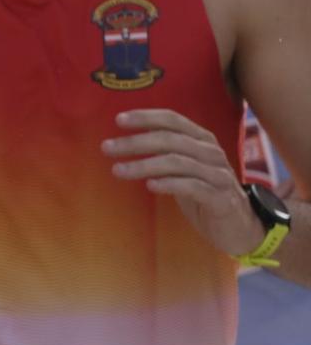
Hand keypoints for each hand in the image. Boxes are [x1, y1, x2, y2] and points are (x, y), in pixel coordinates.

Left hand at [104, 109, 263, 257]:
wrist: (238, 226)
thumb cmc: (205, 194)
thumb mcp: (183, 170)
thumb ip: (163, 155)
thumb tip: (126, 143)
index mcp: (202, 141)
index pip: (173, 120)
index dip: (147, 117)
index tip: (118, 120)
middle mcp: (212, 153)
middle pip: (171, 139)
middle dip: (136, 142)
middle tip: (107, 148)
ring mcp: (219, 175)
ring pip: (178, 162)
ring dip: (144, 164)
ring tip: (118, 170)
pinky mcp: (221, 199)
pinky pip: (194, 187)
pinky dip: (170, 184)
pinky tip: (150, 185)